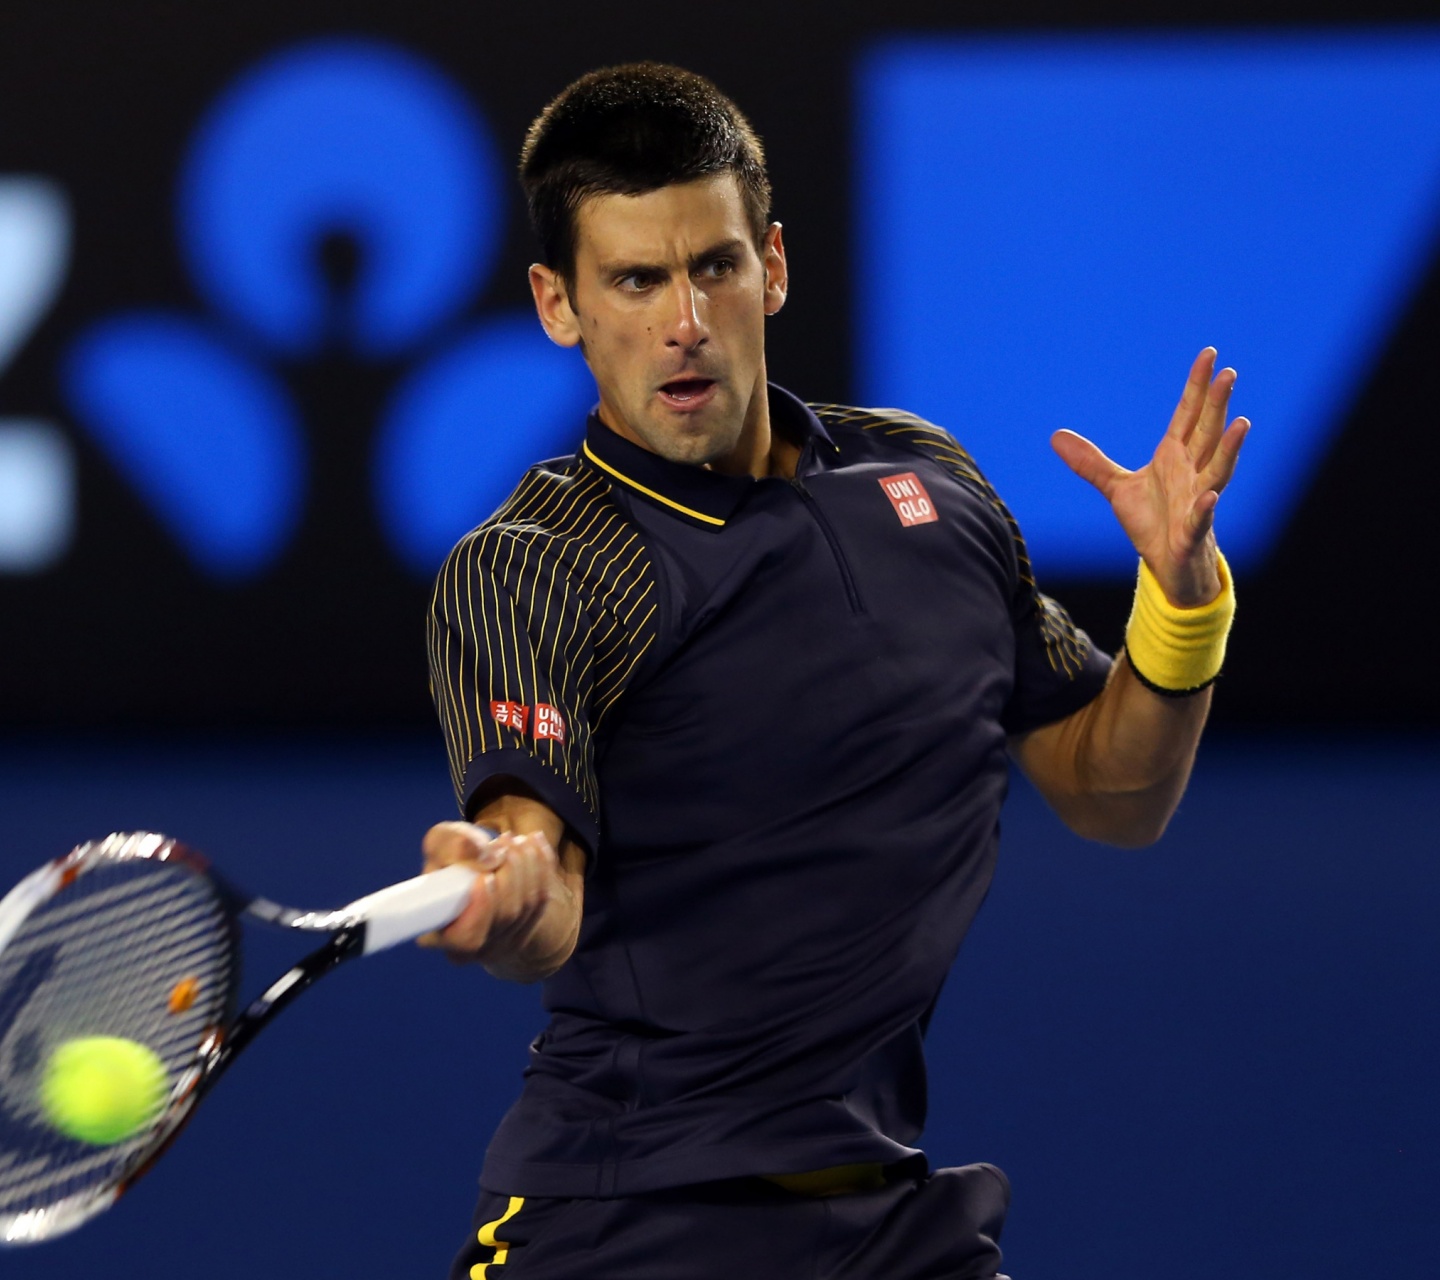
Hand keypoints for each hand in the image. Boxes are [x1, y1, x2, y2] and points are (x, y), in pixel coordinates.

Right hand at [416, 820, 559, 965]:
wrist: (470, 869)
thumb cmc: (447, 859)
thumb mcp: (439, 844)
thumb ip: (452, 846)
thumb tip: (488, 857)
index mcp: (444, 936)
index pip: (466, 938)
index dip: (482, 908)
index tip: (485, 877)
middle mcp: (477, 947)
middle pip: (506, 914)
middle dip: (509, 872)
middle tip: (502, 842)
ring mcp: (505, 941)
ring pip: (528, 905)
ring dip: (526, 864)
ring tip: (513, 839)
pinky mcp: (527, 927)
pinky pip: (543, 898)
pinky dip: (543, 864)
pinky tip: (535, 840)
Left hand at [1050, 348, 1248, 606]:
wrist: (1166, 563)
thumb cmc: (1151, 521)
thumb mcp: (1117, 488)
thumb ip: (1090, 463)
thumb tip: (1055, 436)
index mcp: (1175, 456)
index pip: (1188, 413)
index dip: (1196, 385)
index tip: (1209, 353)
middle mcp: (1191, 472)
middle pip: (1207, 432)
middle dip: (1217, 404)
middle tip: (1228, 373)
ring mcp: (1197, 500)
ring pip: (1217, 469)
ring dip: (1228, 448)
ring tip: (1242, 423)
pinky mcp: (1192, 530)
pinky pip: (1201, 517)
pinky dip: (1205, 507)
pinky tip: (1211, 497)